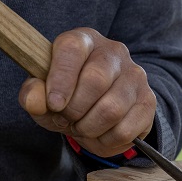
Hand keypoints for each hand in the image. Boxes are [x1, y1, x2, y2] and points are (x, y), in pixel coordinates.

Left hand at [19, 28, 156, 157]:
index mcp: (84, 40)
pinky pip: (125, 129)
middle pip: (95, 79)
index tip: (53, 104)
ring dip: (89, 127)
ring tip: (82, 126)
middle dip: (74, 109)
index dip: (61, 78)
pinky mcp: (148, 101)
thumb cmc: (67, 97)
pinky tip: (100, 133)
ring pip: (111, 109)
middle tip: (66, 118)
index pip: (72, 49)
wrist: (98, 112)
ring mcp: (135, 75)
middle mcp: (113, 51)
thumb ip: (33, 95)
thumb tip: (35, 101)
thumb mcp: (43, 96)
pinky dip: (106, 140)